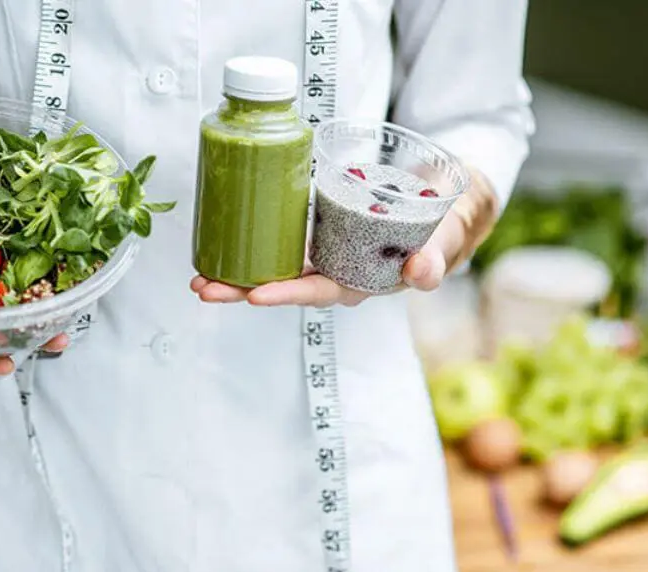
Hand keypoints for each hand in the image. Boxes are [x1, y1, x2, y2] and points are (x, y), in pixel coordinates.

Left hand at [191, 168, 496, 306]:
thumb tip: (419, 274)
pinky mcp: (319, 232)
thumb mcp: (448, 236)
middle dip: (243, 290)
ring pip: (276, 267)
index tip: (254, 295)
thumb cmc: (447, 223)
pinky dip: (252, 243)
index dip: (287, 293)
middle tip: (204, 288)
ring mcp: (326, 254)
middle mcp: (339, 272)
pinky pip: (281, 242)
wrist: (449, 200)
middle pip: (285, 285)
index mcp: (365, 280)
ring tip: (199, 274)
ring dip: (238, 272)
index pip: (319, 292)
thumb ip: (437, 256)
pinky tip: (223, 241)